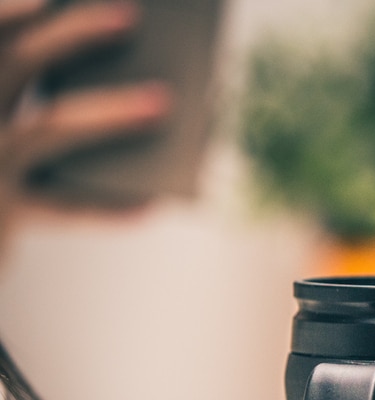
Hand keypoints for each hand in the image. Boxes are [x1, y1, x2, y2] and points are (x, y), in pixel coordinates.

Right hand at [0, 0, 169, 238]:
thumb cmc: (6, 160)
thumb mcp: (9, 114)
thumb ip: (35, 82)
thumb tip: (136, 68)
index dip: (13, 9)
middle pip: (20, 60)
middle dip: (73, 35)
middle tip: (132, 17)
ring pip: (50, 126)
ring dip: (110, 111)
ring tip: (164, 101)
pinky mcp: (9, 211)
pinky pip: (68, 207)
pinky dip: (111, 206)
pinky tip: (152, 202)